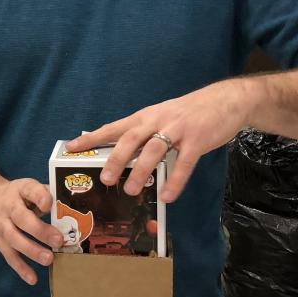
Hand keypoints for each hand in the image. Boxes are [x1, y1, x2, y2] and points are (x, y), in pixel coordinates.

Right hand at [0, 176, 64, 285]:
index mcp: (19, 189)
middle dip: (39, 230)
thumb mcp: (27, 187)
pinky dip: (20, 268)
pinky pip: (9, 256)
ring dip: (31, 250)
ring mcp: (0, 226)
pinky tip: (32, 279)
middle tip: (58, 240)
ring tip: (48, 259)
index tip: (49, 204)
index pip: (29, 190)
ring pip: (14, 239)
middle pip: (21, 218)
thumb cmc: (14, 195)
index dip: (39, 196)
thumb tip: (69, 207)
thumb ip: (46, 195)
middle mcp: (7, 207)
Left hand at [67, 79, 253, 203]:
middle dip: (115, 158)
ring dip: (141, 171)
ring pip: (154, 150)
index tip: (71, 147)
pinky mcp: (198, 139)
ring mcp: (178, 129)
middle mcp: (157, 121)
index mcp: (145, 116)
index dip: (92, 137)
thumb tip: (119, 154)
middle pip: (131, 138)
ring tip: (131, 191)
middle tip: (105, 179)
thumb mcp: (161, 117)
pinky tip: (167, 196)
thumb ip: (142, 132)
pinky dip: (175, 180)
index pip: (113, 127)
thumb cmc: (188, 113)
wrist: (226, 100)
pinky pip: (184, 163)